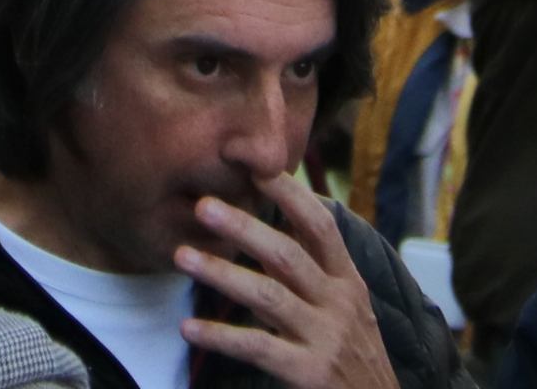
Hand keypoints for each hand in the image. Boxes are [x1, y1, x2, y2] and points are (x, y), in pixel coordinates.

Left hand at [176, 176, 390, 388]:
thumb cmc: (353, 352)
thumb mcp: (346, 305)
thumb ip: (313, 270)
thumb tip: (270, 226)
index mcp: (347, 279)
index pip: (320, 226)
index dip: (290, 194)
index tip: (254, 168)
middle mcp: (339, 303)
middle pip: (288, 256)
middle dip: (244, 228)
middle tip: (203, 206)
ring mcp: (325, 338)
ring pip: (269, 296)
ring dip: (222, 273)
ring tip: (182, 257)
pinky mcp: (309, 372)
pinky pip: (258, 347)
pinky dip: (221, 336)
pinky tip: (189, 328)